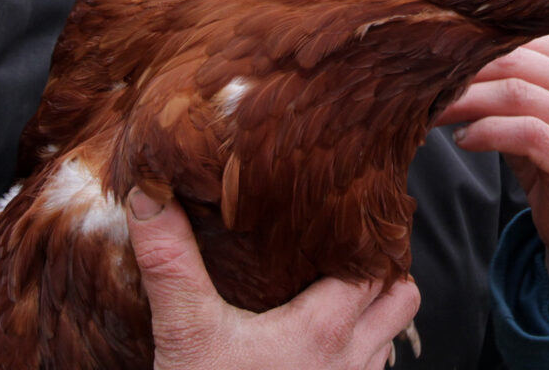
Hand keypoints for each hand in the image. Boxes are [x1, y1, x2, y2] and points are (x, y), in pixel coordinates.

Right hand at [126, 189, 419, 368]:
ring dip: (372, 314)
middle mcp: (350, 361)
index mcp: (324, 329)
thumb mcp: (185, 332)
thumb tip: (148, 194)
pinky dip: (357, 352)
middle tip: (347, 250)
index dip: (369, 239)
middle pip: (400, 300)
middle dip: (383, 273)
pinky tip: (318, 343)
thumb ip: (170, 263)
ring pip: (388, 339)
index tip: (351, 214)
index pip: (377, 268)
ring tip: (334, 289)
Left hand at [435, 34, 548, 327]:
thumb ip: (502, 79)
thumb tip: (441, 58)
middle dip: (461, 73)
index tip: (432, 62)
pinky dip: (485, 133)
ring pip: (513, 93)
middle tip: (422, 87)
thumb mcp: (530, 109)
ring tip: (434, 115)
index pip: (516, 38)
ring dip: (464, 103)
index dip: (470, 47)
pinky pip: (524, 132)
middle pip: (511, 61)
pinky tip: (465, 141)